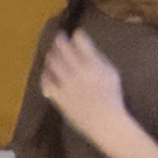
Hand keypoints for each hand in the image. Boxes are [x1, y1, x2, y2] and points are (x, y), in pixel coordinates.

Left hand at [37, 25, 128, 139]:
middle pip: (63, 49)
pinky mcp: (59, 97)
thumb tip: (84, 43)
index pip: (80, 42)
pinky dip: (46, 74)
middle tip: (59, 39)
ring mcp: (67, 85)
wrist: (105, 122)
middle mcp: (79, 72)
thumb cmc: (111, 97)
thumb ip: (98, 57)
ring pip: (52, 62)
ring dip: (51, 55)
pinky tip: (48, 73)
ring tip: (52, 54)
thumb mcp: (111, 73)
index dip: (76, 36)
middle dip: (59, 40)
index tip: (74, 34)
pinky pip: (46, 81)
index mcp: (94, 65)